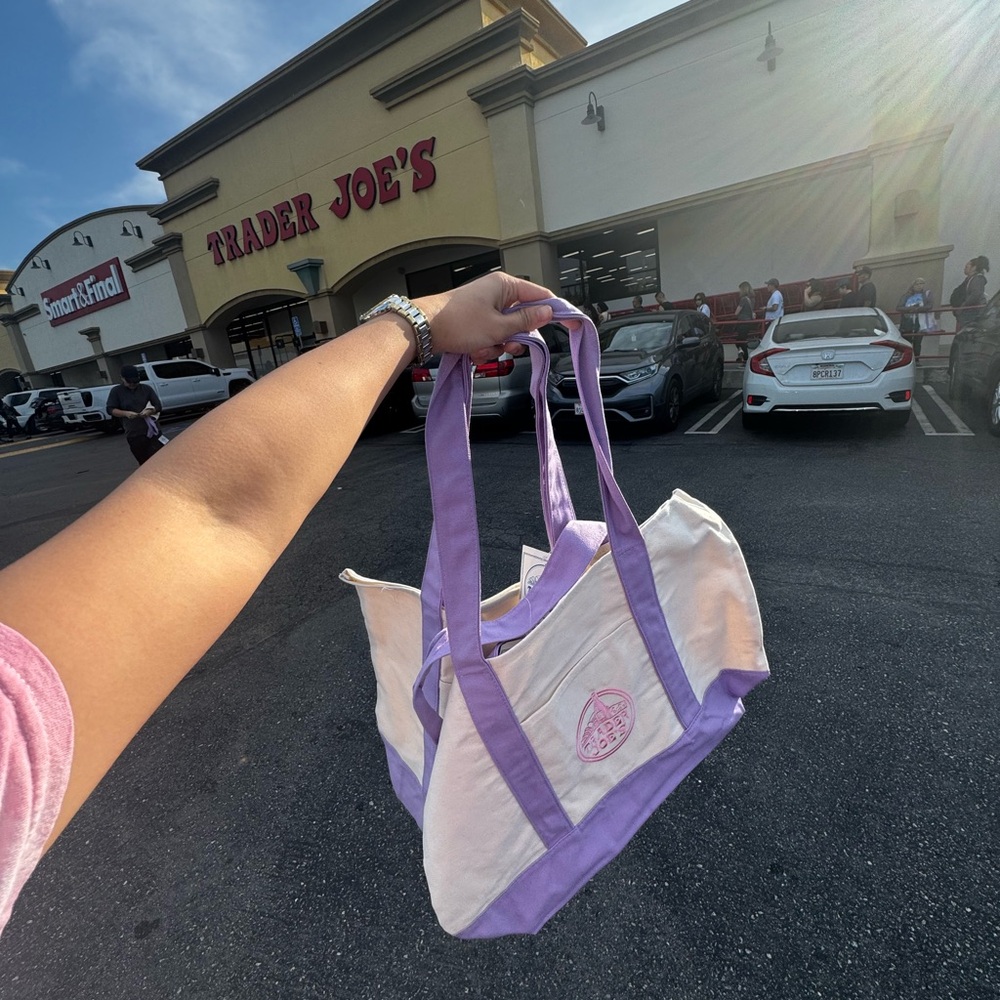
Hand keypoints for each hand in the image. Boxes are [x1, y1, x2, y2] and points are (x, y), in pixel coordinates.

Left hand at [413, 273, 553, 363]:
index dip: (558, 312)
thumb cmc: (457, 322)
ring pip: (506, 332)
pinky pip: (491, 336)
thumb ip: (527, 321)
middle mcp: (496, 292)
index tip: (572, 325)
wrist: (422, 329)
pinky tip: (472, 350)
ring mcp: (485, 306)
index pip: (542, 296)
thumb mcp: (499, 326)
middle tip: (507, 344)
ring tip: (482, 348)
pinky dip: (485, 347)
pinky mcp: (475, 320)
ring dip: (497, 345)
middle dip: (516, 337)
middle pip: (523, 318)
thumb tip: (548, 313)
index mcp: (505, 285)